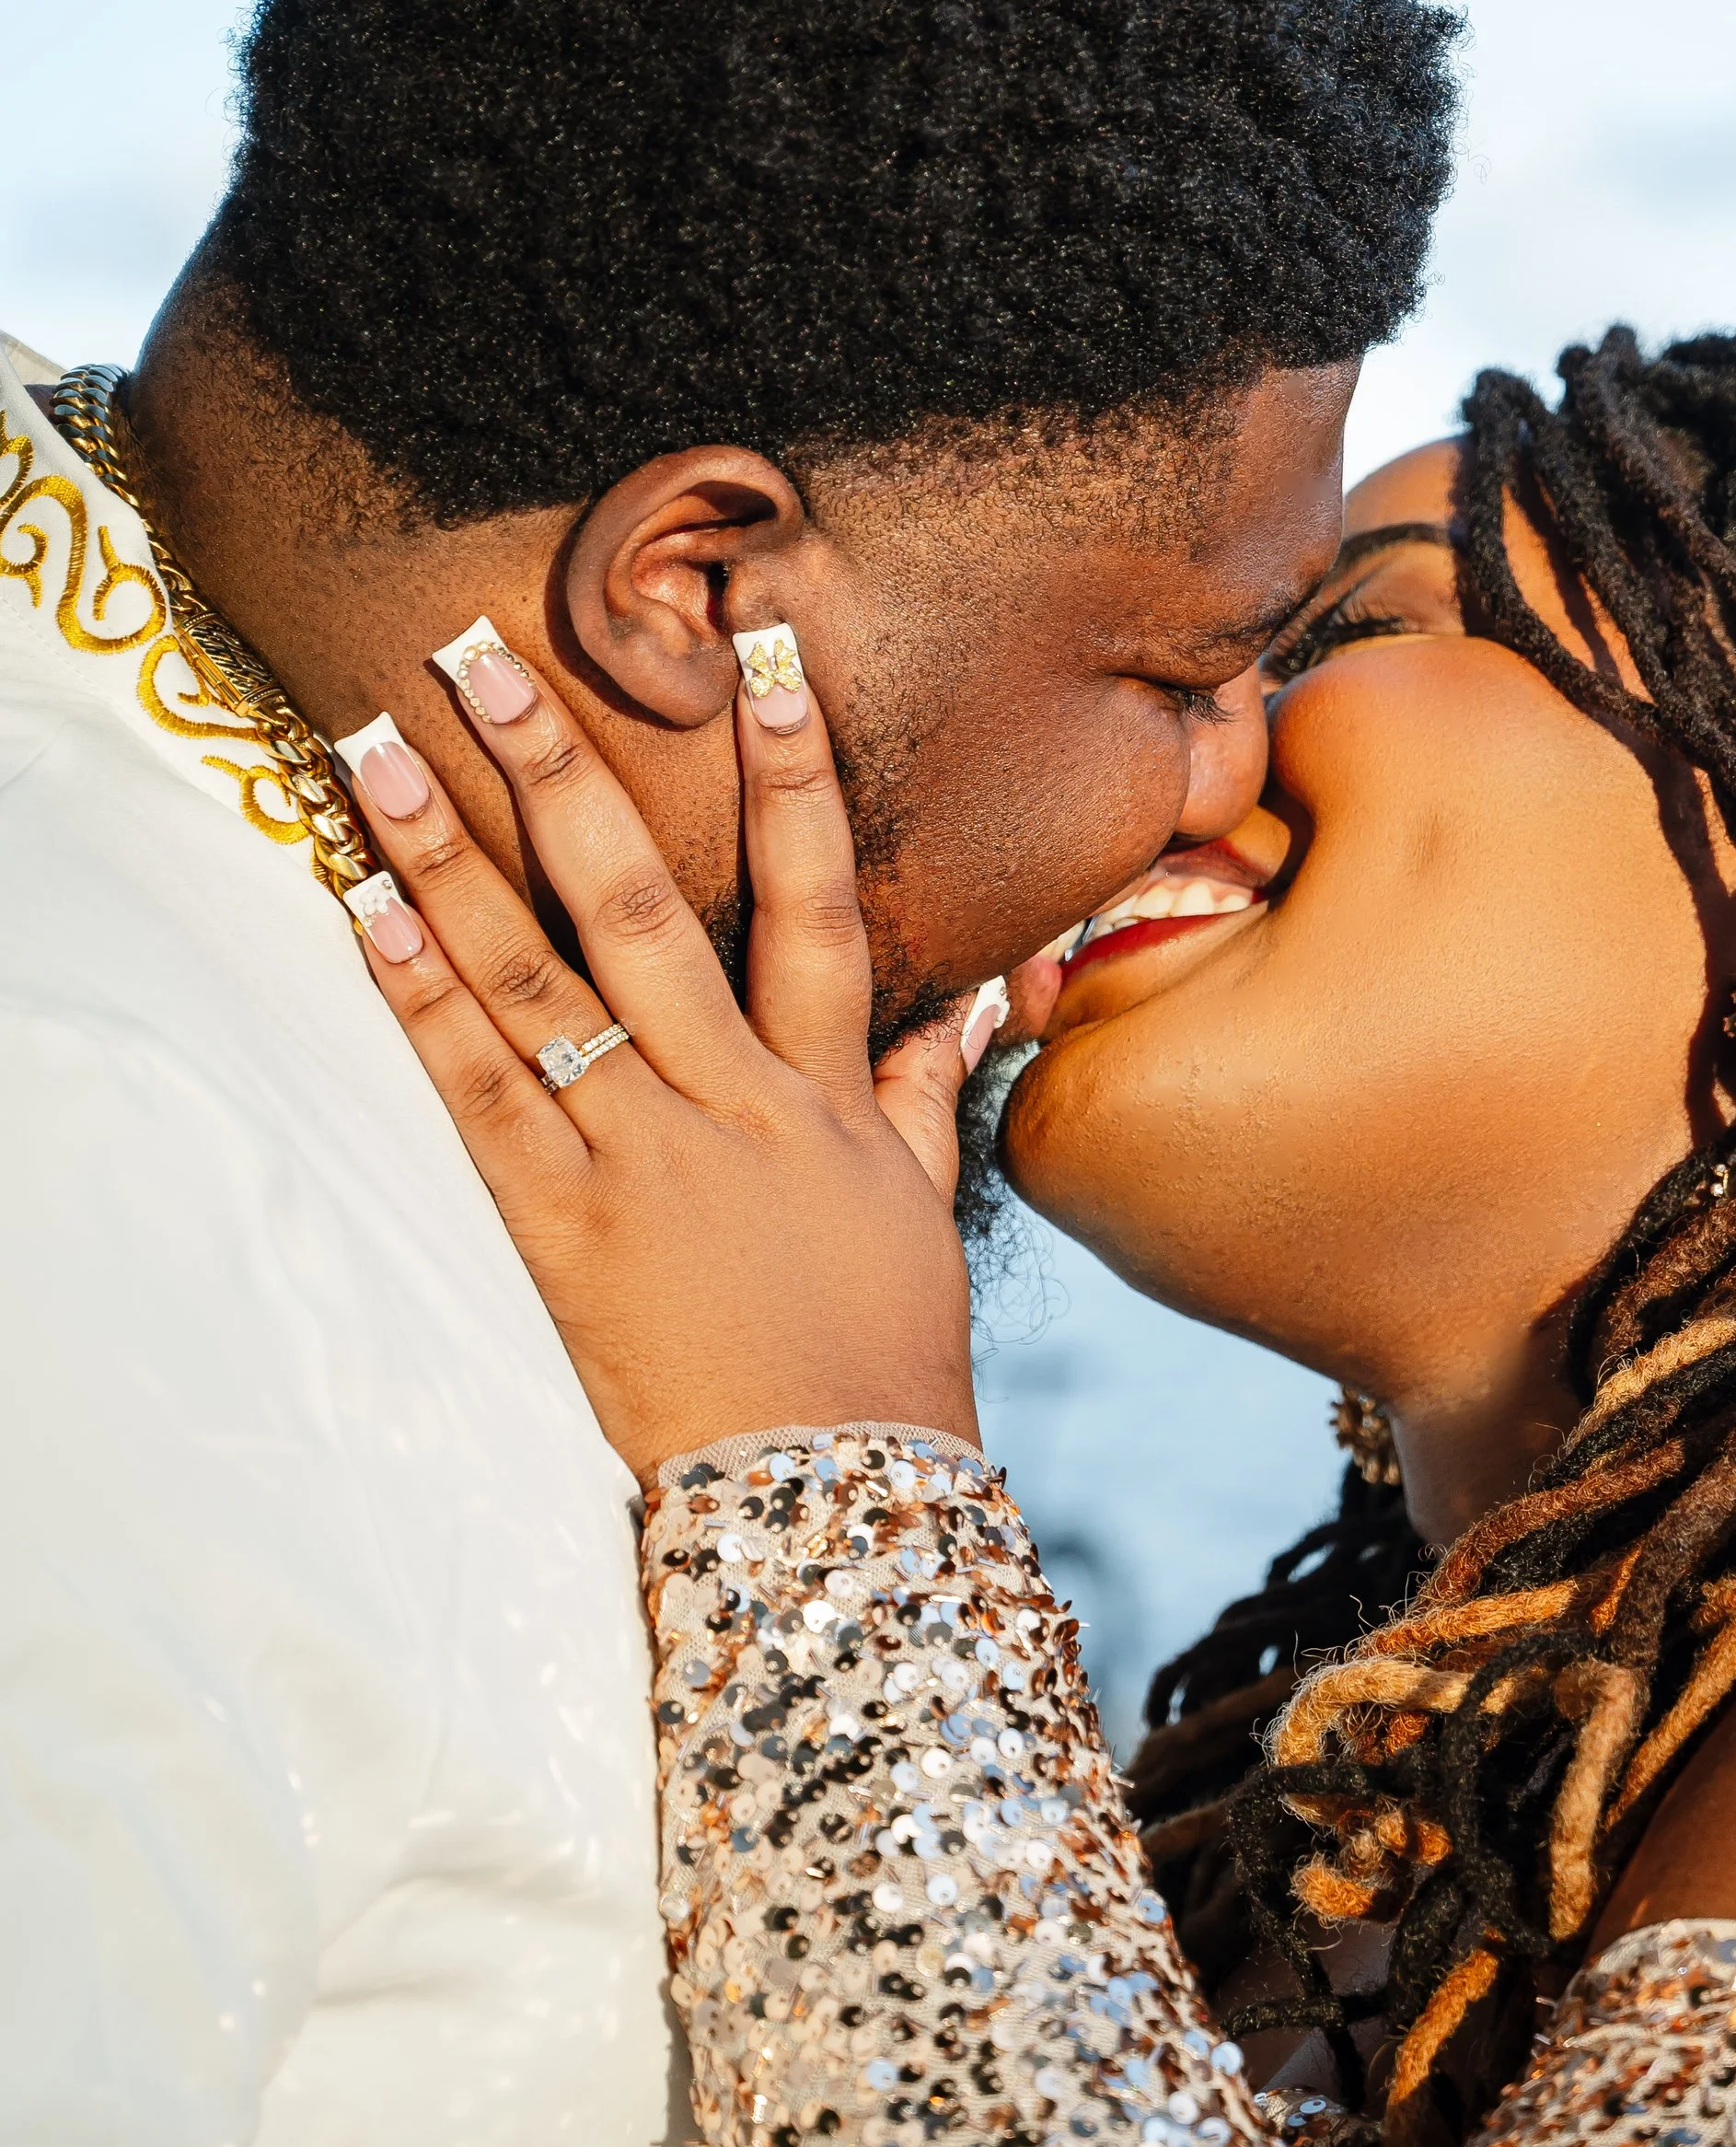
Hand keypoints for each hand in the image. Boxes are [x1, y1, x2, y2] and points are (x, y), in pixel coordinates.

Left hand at [342, 637, 980, 1483]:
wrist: (833, 1496)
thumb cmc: (883, 1351)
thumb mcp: (918, 1207)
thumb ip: (916, 1090)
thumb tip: (957, 998)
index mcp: (820, 1087)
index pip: (814, 898)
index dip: (790, 774)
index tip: (760, 656)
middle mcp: (727, 1101)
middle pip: (639, 901)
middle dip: (560, 766)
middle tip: (484, 650)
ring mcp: (639, 1160)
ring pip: (536, 978)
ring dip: (449, 855)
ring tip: (376, 748)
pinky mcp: (560, 1228)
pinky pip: (481, 1094)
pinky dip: (424, 1000)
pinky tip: (368, 910)